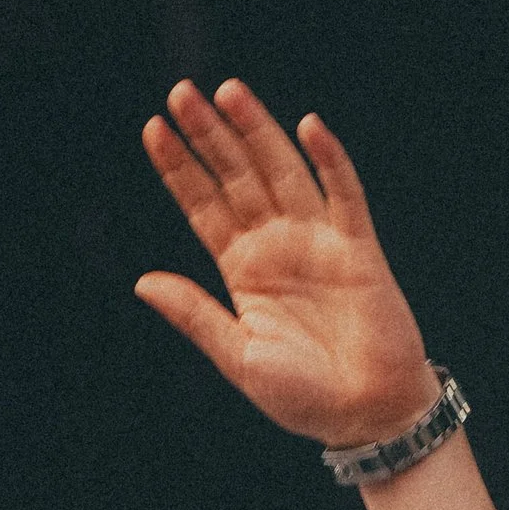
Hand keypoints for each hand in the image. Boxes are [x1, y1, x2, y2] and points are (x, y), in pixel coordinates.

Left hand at [135, 78, 435, 447]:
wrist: (365, 417)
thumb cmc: (303, 396)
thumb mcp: (238, 355)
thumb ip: (195, 314)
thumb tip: (143, 281)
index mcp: (244, 270)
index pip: (204, 206)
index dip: (180, 168)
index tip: (153, 129)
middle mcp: (277, 246)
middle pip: (238, 177)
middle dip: (210, 135)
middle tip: (181, 92)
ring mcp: (317, 242)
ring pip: (282, 173)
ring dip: (257, 132)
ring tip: (228, 92)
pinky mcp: (358, 249)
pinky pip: (344, 195)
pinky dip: (329, 161)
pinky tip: (308, 128)